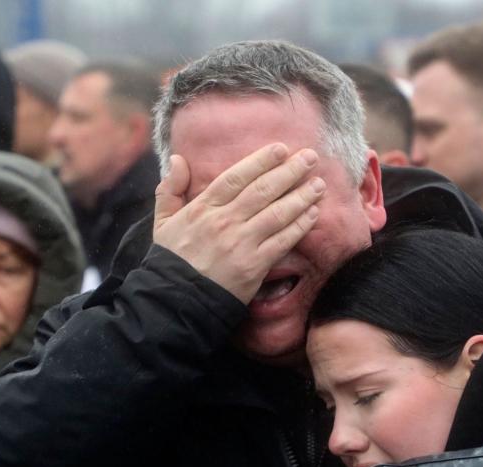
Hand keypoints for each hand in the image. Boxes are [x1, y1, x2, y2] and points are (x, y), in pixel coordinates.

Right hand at [152, 143, 324, 302]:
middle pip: (263, 190)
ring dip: (301, 196)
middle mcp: (224, 222)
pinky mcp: (255, 265)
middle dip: (290, 171)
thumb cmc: (172, 261)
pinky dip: (300, 225)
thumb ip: (170, 189)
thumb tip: (178, 160)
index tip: (280, 149)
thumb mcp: (163, 222)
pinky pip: (283, 241)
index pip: (236, 177)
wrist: (178, 301)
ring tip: (319, 184)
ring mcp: (241, 243)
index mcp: (203, 208)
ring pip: (277, 213)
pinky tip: (313, 213)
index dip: (261, 161)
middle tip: (310, 157)